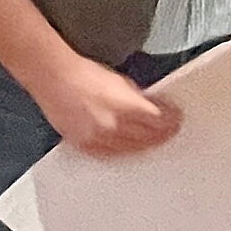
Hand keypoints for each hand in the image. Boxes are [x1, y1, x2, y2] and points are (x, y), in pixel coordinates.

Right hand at [33, 55, 180, 155]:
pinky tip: (129, 149)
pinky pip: (109, 155)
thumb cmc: (83, 75)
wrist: (55, 78)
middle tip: (170, 132)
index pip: (158, 122)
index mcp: (125, 107)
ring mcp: (96, 138)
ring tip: (153, 141)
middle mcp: (112, 126)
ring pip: (130, 150)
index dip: (170, 122)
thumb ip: (139, 98)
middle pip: (147, 138)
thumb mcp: (122, 82)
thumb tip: (153, 108)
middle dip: (162, 135)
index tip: (176, 120)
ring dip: (145, 146)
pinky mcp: (83, 144)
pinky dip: (122, 152)